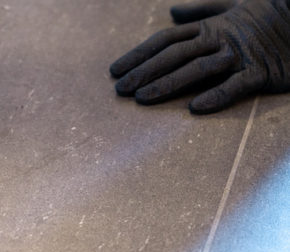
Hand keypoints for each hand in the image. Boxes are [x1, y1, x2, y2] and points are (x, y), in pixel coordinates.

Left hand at [110, 0, 289, 113]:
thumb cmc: (268, 15)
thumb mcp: (233, 6)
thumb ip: (201, 11)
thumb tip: (172, 13)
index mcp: (210, 26)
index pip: (165, 39)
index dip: (139, 54)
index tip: (115, 71)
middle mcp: (220, 39)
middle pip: (175, 55)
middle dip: (145, 71)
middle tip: (119, 90)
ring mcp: (240, 55)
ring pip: (199, 69)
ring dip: (169, 84)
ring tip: (143, 98)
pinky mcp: (262, 72)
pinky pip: (237, 85)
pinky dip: (217, 95)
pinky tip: (195, 108)